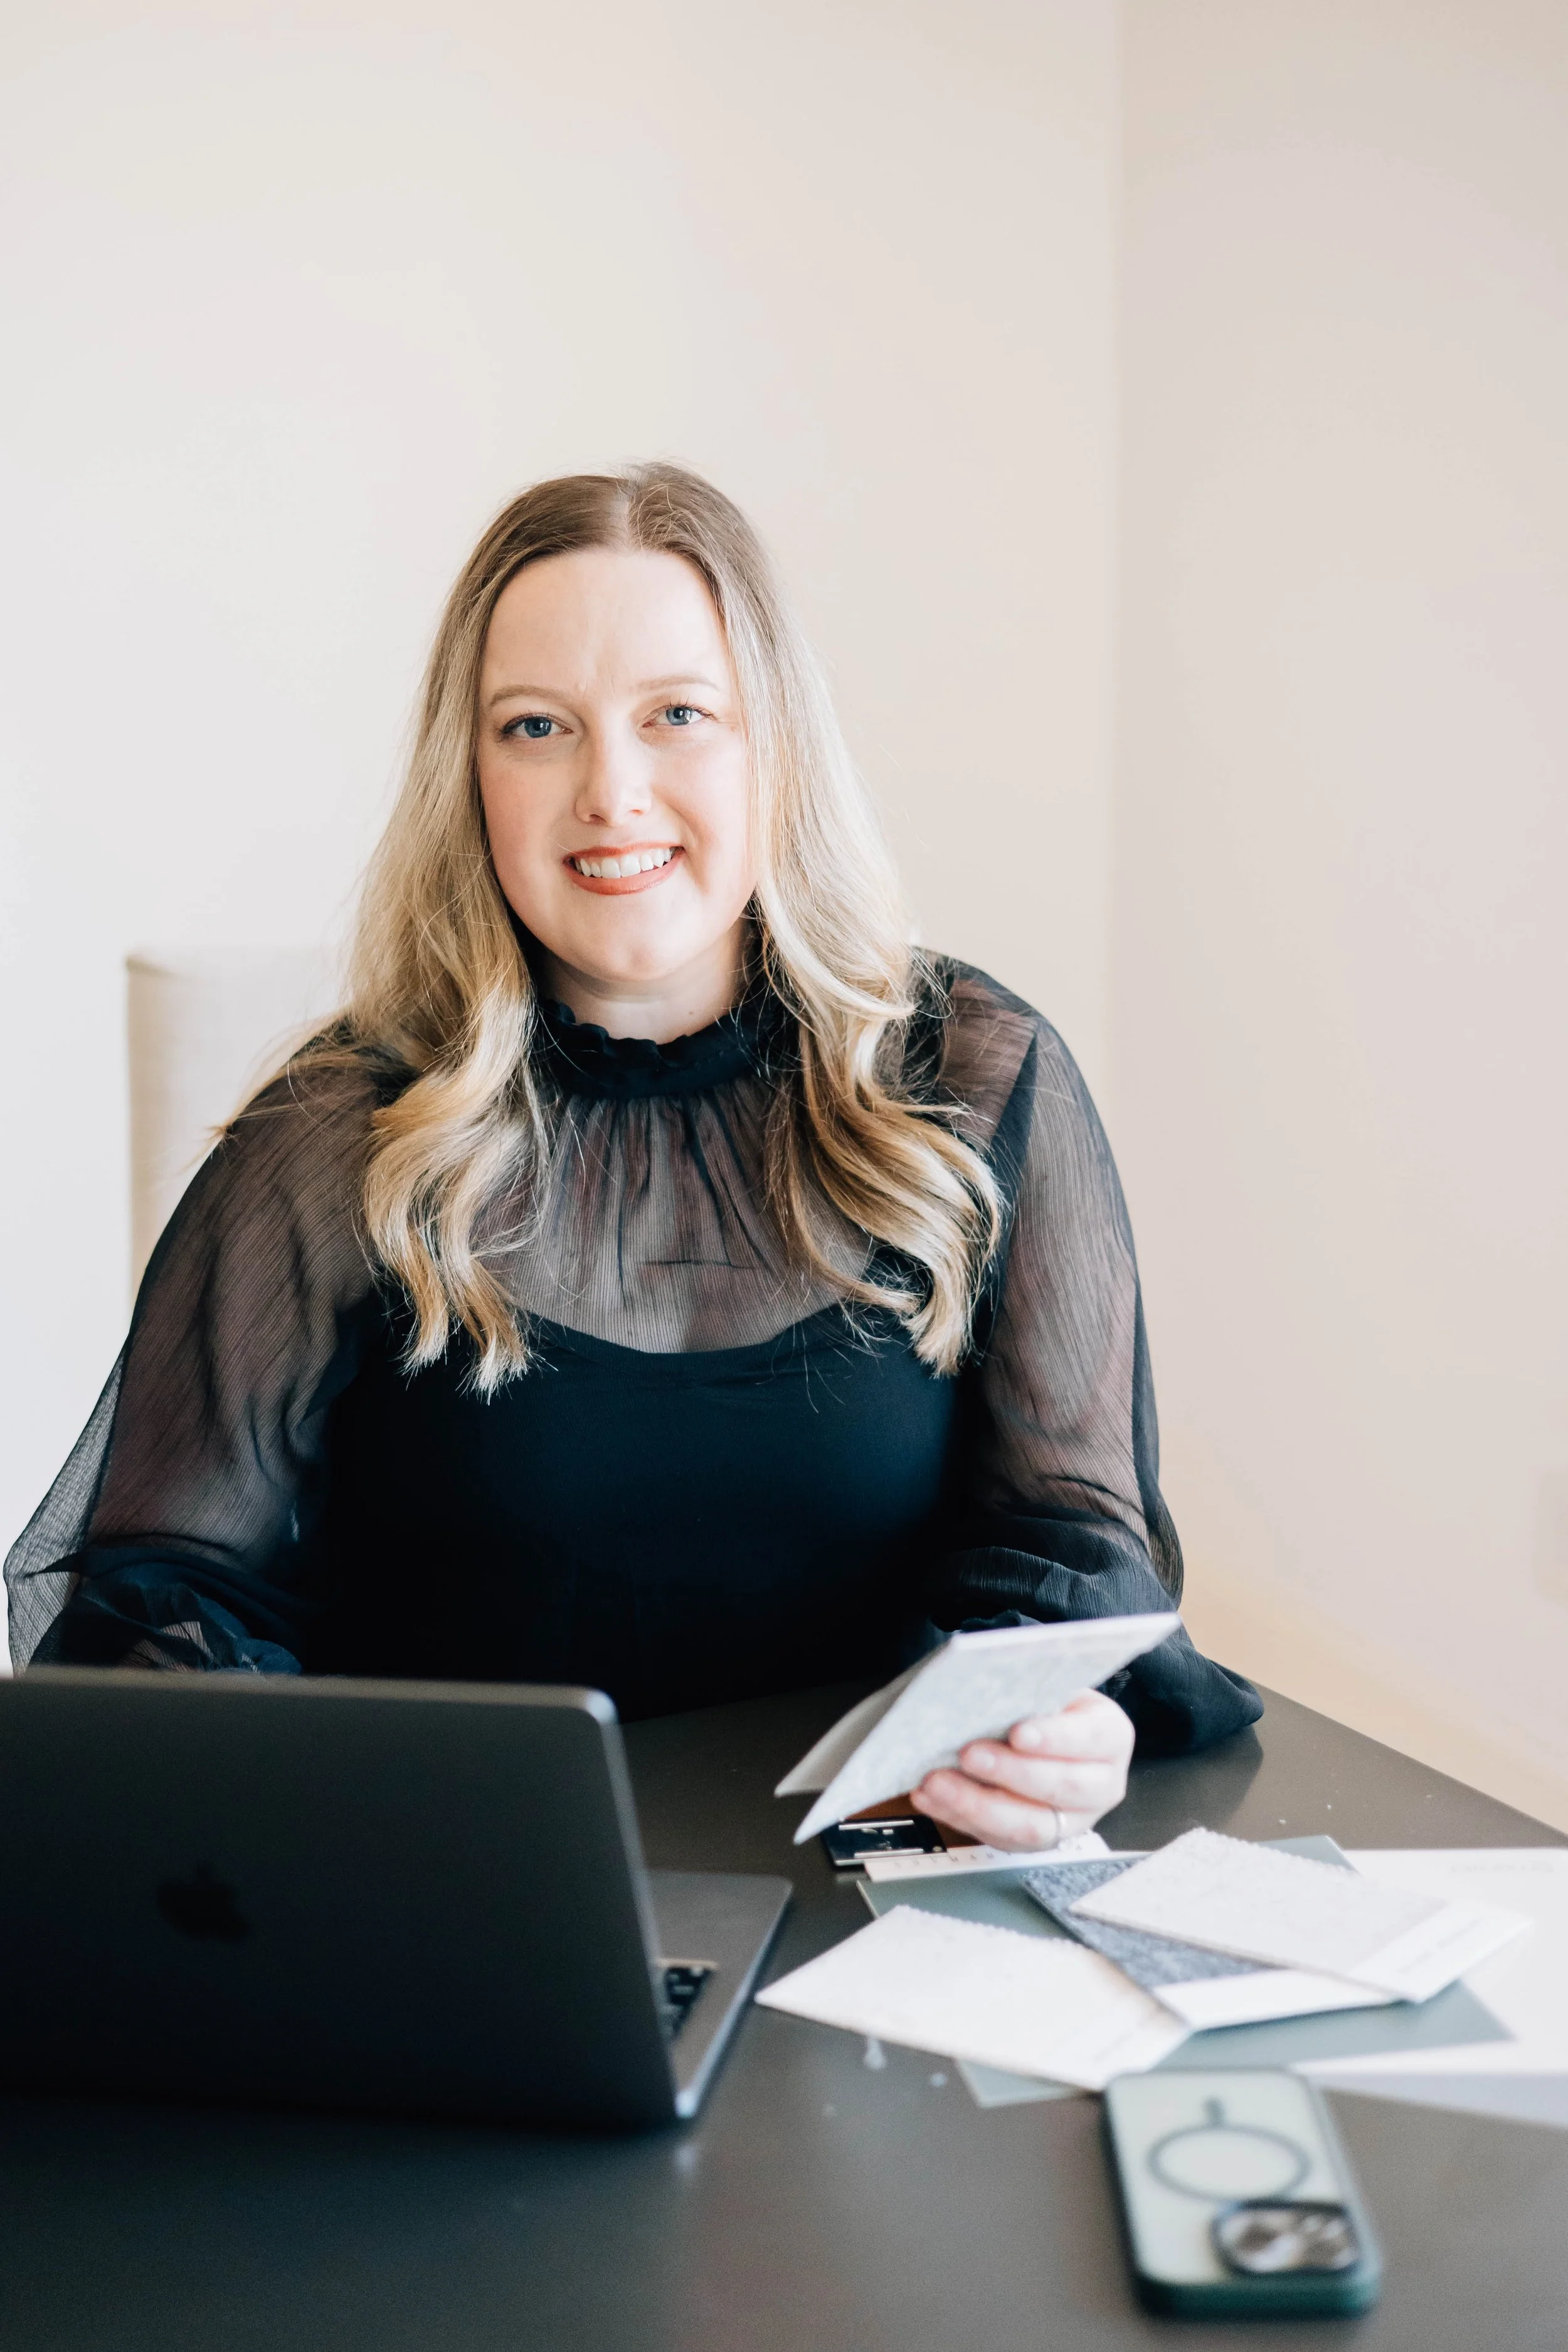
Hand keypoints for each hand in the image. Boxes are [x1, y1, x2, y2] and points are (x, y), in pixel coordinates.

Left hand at [909, 1689, 1133, 1852]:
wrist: (1049, 1734)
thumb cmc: (1048, 1705)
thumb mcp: (1052, 1686)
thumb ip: (1031, 1690)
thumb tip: (987, 1685)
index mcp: (1110, 1737)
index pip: (1089, 1739)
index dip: (1053, 1738)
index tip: (1017, 1732)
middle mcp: (1099, 1786)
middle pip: (1060, 1788)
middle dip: (1009, 1772)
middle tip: (967, 1753)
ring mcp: (1069, 1820)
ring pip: (1027, 1825)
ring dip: (975, 1804)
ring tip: (937, 1781)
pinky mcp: (1033, 1840)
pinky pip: (995, 1837)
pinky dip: (957, 1816)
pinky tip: (930, 1796)